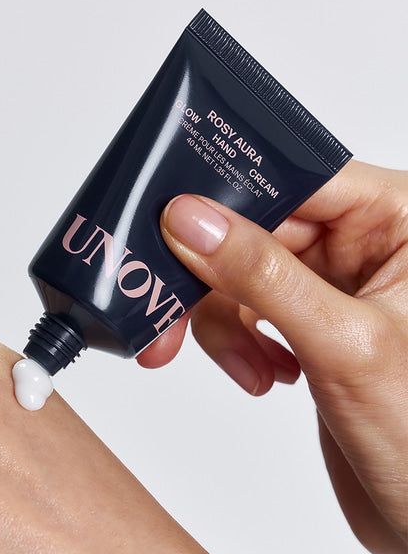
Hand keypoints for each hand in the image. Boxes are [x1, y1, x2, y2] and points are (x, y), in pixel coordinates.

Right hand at [138, 160, 407, 553]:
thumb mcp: (343, 346)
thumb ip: (264, 277)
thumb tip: (191, 221)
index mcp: (397, 220)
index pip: (296, 179)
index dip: (231, 195)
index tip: (172, 219)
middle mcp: (362, 242)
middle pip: (252, 228)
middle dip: (208, 279)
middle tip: (168, 313)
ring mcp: (328, 282)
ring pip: (237, 273)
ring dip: (221, 323)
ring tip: (246, 370)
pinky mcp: (302, 318)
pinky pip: (242, 308)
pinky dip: (234, 341)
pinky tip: (262, 373)